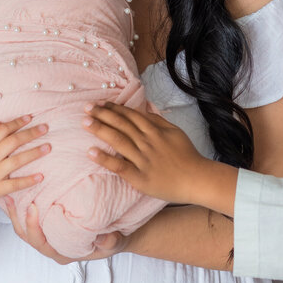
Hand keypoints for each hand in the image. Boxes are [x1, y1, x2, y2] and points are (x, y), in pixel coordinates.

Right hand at [0, 115, 47, 224]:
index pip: (2, 130)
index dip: (17, 122)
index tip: (30, 117)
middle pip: (13, 142)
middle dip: (30, 133)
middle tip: (45, 128)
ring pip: (17, 161)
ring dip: (34, 153)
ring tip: (48, 147)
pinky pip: (14, 185)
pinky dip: (28, 181)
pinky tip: (40, 176)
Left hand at [0, 198, 125, 263]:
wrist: (119, 235)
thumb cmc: (115, 239)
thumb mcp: (117, 241)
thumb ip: (110, 242)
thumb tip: (103, 238)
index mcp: (64, 252)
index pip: (41, 243)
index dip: (32, 227)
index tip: (32, 208)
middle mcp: (53, 245)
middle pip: (26, 235)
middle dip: (17, 217)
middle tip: (13, 195)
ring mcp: (50, 235)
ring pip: (25, 227)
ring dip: (15, 211)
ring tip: (9, 190)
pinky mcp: (50, 224)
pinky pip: (32, 217)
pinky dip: (23, 206)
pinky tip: (19, 189)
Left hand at [83, 103, 216, 206]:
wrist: (197, 179)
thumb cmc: (187, 156)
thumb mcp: (175, 132)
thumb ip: (158, 121)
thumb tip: (143, 109)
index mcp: (155, 131)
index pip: (131, 115)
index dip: (114, 108)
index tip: (100, 103)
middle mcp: (147, 142)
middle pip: (121, 125)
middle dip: (103, 114)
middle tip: (87, 107)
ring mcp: (142, 159)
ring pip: (118, 141)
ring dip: (100, 130)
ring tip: (85, 122)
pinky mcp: (139, 177)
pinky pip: (119, 166)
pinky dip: (105, 159)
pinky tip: (91, 152)